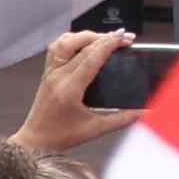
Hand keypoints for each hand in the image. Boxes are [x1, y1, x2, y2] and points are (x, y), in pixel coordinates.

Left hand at [19, 24, 130, 151]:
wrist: (35, 142)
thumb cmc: (61, 137)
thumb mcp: (95, 129)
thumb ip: (122, 119)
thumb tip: (143, 111)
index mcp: (69, 89)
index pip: (91, 57)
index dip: (109, 44)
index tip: (125, 38)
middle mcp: (58, 77)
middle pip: (81, 45)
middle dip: (105, 37)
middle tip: (123, 37)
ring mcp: (50, 73)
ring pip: (65, 41)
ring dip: (86, 36)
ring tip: (103, 38)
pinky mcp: (47, 73)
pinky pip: (56, 47)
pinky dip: (71, 40)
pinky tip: (84, 43)